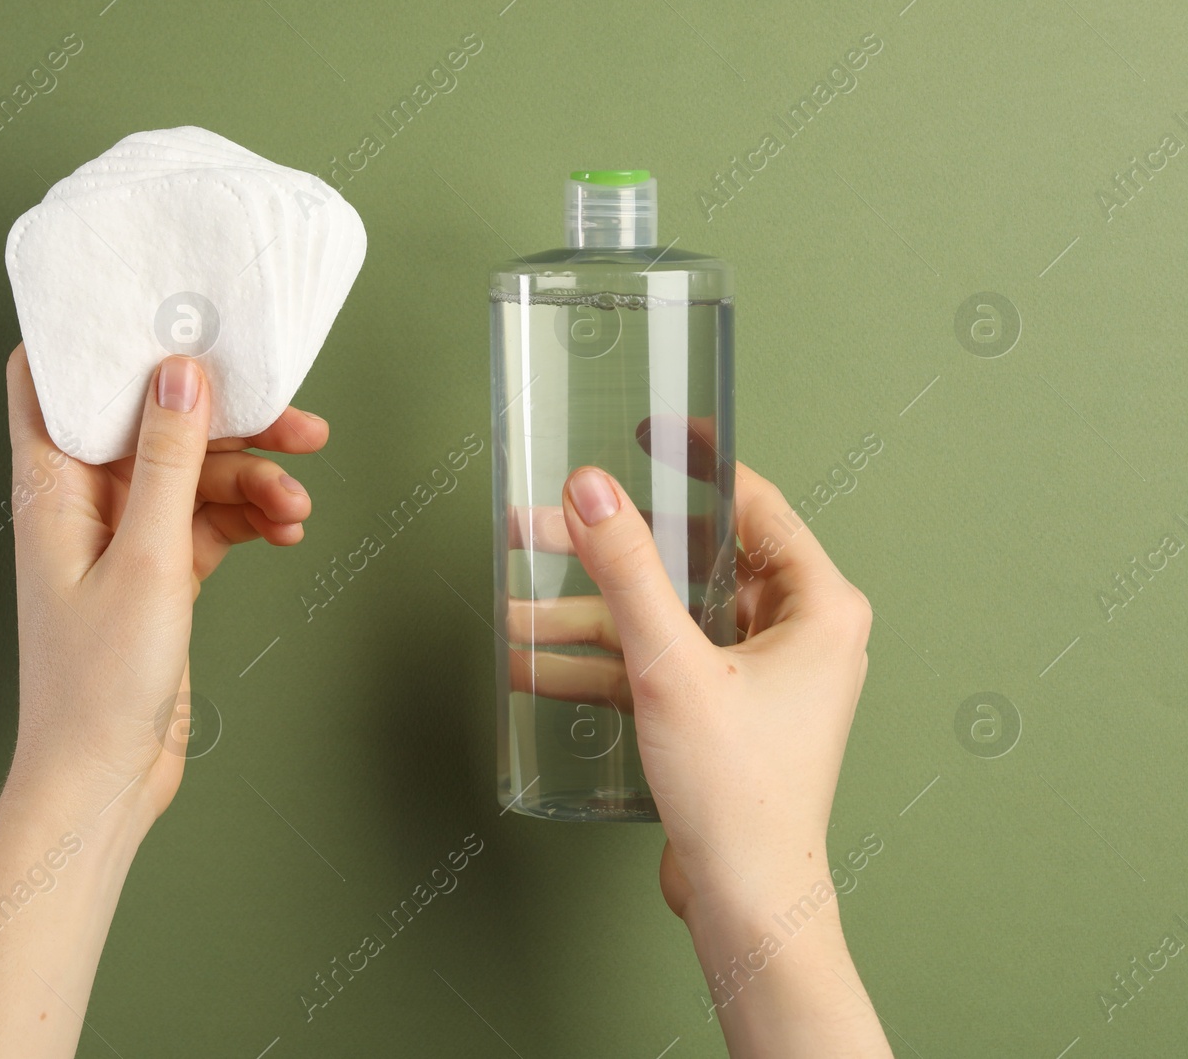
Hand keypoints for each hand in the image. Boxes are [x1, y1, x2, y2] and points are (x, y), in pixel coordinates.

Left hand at [4, 345, 326, 819]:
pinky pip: (210, 520)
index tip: (166, 310)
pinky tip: (287, 530)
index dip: (98, 336)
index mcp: (51, 485)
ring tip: (297, 503)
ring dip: (251, 478)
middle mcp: (81, 501)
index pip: (51, 377)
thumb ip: (167, 462)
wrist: (103, 782)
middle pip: (152, 423)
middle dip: (223, 417)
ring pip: (193, 473)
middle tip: (293, 419)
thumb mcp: (146, 561)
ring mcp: (122, 536)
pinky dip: (249, 519)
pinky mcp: (158, 572)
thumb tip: (180, 373)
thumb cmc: (97, 687)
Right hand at [561, 461, 889, 1056]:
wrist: (745, 898)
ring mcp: (757, 674)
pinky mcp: (722, 710)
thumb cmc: (740, 793)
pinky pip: (657, 663)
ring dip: (589, 613)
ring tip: (516, 602)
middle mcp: (795, 632)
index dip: (695, 462)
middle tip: (545, 525)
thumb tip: (592, 490)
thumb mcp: (670, 667)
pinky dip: (602, 662)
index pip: (752, 502)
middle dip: (609, 551)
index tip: (649, 433)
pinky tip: (535, 663)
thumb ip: (628, 572)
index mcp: (816, 605)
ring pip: (664, 617)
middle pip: (690, 561)